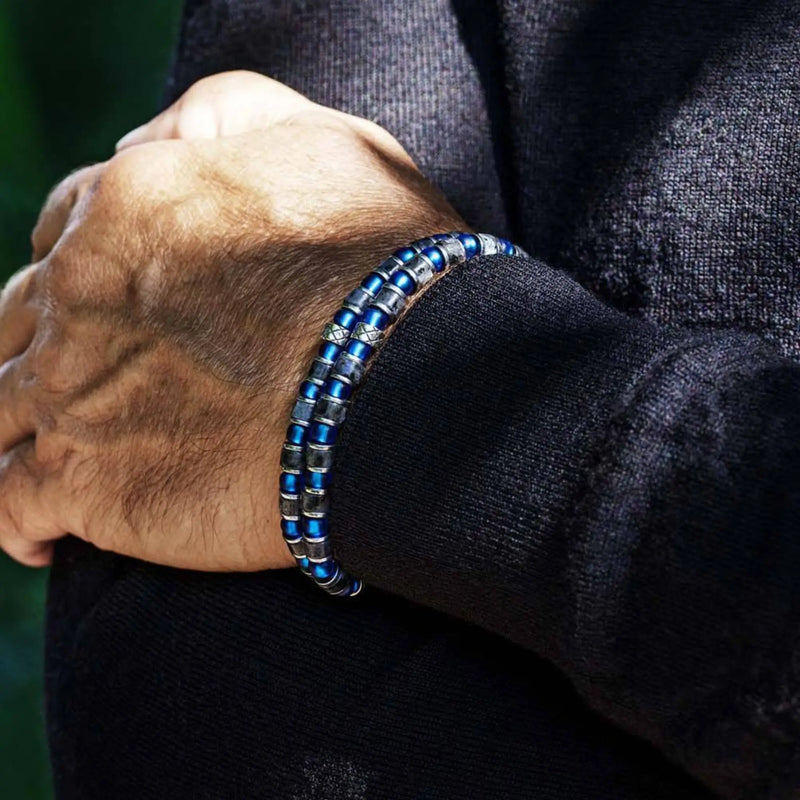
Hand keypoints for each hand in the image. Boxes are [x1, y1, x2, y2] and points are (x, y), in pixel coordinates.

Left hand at [0, 72, 464, 568]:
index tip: (120, 309)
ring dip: (16, 430)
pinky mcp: (87, 485)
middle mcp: (78, 295)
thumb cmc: (387, 265)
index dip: (87, 270)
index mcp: (126, 208)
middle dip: (47, 348)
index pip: (63, 233)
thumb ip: (226, 117)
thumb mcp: (323, 141)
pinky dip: (11, 520)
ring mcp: (71, 392)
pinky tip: (39, 535)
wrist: (406, 385)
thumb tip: (150, 141)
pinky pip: (5, 504)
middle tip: (90, 385)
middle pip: (22, 322)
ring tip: (51, 457)